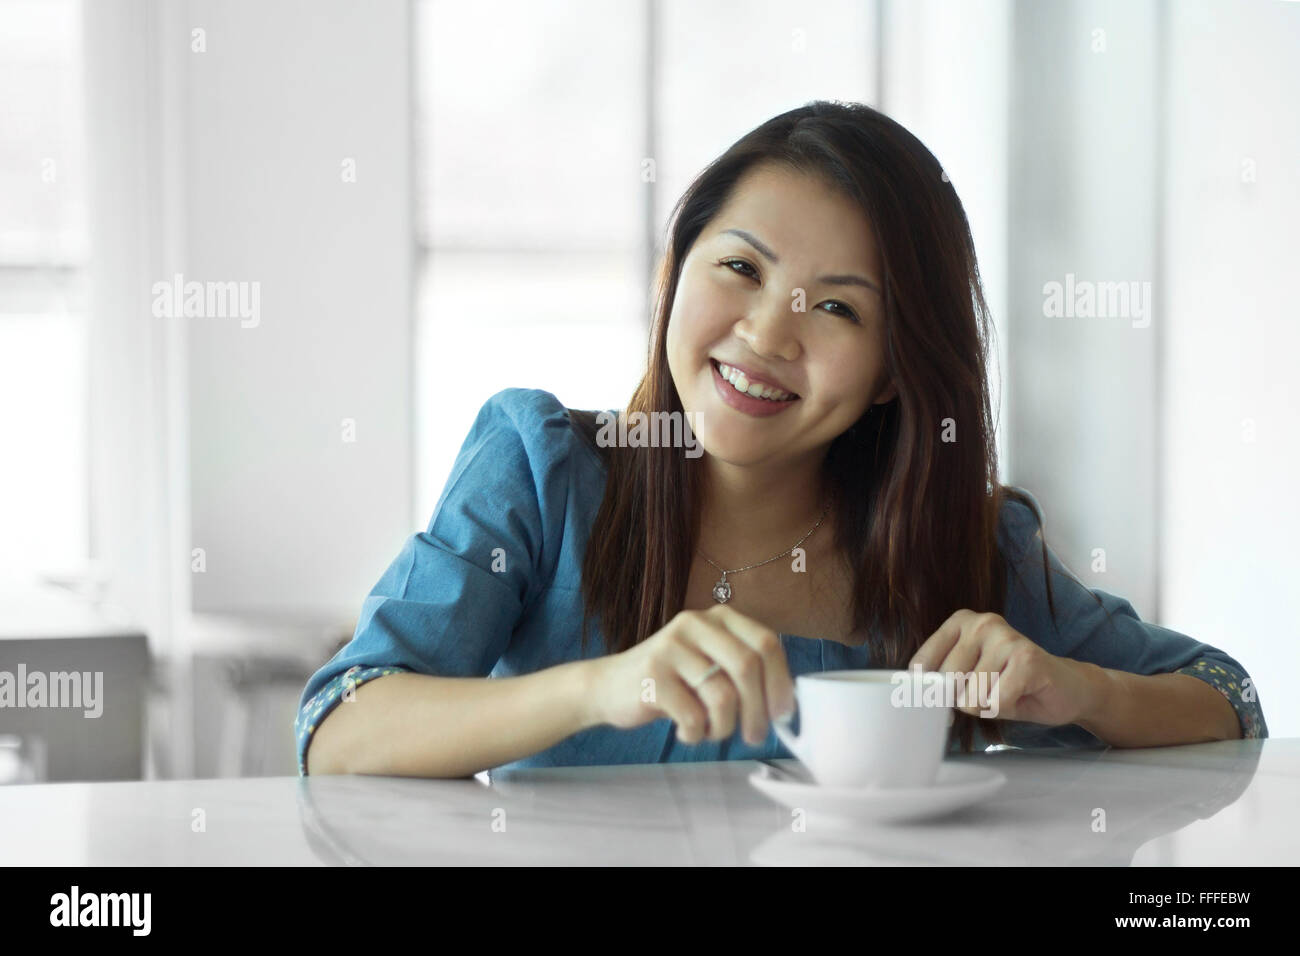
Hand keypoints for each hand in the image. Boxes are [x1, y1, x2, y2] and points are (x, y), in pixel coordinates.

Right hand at [587, 604, 795, 745]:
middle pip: (747, 667)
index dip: (781, 681)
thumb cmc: (671, 681)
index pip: (766, 642)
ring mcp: (670, 647)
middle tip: (754, 737)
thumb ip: (743, 671)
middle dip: (758, 711)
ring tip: (712, 732)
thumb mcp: (709, 662)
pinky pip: (693, 717)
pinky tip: (686, 732)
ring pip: (722, 697)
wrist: (608, 686)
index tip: (782, 713)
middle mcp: (694, 623)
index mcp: (717, 617)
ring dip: (724, 728)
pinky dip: (697, 735)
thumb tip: (786, 703)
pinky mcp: (652, 675)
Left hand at [907, 610, 1095, 725]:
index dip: (930, 694)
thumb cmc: (1011, 685)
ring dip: (988, 705)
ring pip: (970, 696)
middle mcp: (980, 622)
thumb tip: (911, 697)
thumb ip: (941, 683)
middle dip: (966, 701)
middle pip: (946, 683)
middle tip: (991, 691)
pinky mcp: (1026, 658)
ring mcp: (1005, 637)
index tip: (945, 700)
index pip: (920, 665)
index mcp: (959, 622)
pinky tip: (1021, 693)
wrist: (1067, 689)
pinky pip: (996, 701)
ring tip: (1007, 690)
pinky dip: (1006, 708)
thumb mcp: (968, 680)